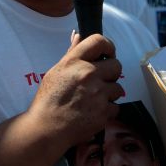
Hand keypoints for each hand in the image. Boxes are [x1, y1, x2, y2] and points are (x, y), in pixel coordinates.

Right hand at [27, 33, 123, 147]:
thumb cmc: (48, 100)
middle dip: (111, 73)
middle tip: (100, 81)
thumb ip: (72, 54)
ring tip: (94, 100)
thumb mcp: (56, 71)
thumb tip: (79, 36)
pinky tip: (93, 113)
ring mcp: (98, 94)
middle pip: (116, 65)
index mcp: (74, 62)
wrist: (46, 129)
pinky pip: (115, 107)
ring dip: (109, 94)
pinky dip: (107, 111)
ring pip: (118, 88)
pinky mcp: (103, 112)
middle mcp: (88, 74)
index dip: (108, 46)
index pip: (99, 41)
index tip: (108, 53)